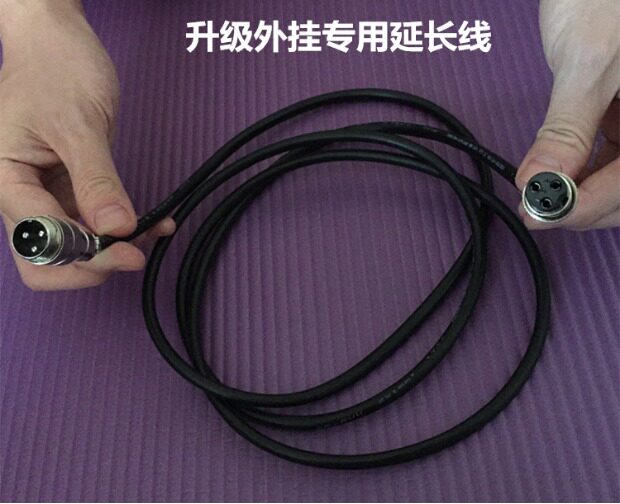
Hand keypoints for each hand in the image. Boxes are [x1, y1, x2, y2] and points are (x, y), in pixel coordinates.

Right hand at [0, 1, 173, 289]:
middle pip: (47, 259)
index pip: (41, 242)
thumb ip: (95, 180)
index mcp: (5, 180)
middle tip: (133, 254)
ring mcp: (45, 194)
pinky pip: (92, 221)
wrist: (58, 42)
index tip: (129, 252)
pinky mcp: (68, 188)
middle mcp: (20, 195)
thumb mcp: (78, 124)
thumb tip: (115, 229)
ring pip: (74, 245)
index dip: (85, 256)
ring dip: (113, 247)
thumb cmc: (55, 69)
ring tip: (153, 231)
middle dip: (91, 265)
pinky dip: (121, 227)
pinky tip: (153, 222)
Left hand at [516, 0, 619, 229]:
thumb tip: (540, 183)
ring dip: (581, 195)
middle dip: (584, 207)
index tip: (539, 214)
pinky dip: (583, 173)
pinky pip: (613, 160)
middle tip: (535, 209)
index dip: (587, 206)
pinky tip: (556, 173)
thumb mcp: (589, 64)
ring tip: (540, 194)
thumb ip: (567, 129)